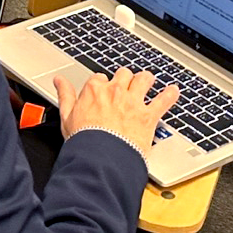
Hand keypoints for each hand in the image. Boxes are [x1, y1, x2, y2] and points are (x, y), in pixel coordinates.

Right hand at [53, 68, 178, 155]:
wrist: (100, 159)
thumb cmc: (83, 141)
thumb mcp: (67, 116)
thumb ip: (64, 95)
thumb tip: (58, 81)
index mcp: (95, 89)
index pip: (100, 78)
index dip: (103, 85)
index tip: (103, 92)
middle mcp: (115, 91)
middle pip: (124, 74)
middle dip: (126, 79)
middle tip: (127, 86)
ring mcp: (133, 102)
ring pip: (144, 79)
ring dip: (146, 80)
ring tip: (149, 80)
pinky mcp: (148, 116)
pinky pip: (163, 100)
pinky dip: (170, 95)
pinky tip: (174, 91)